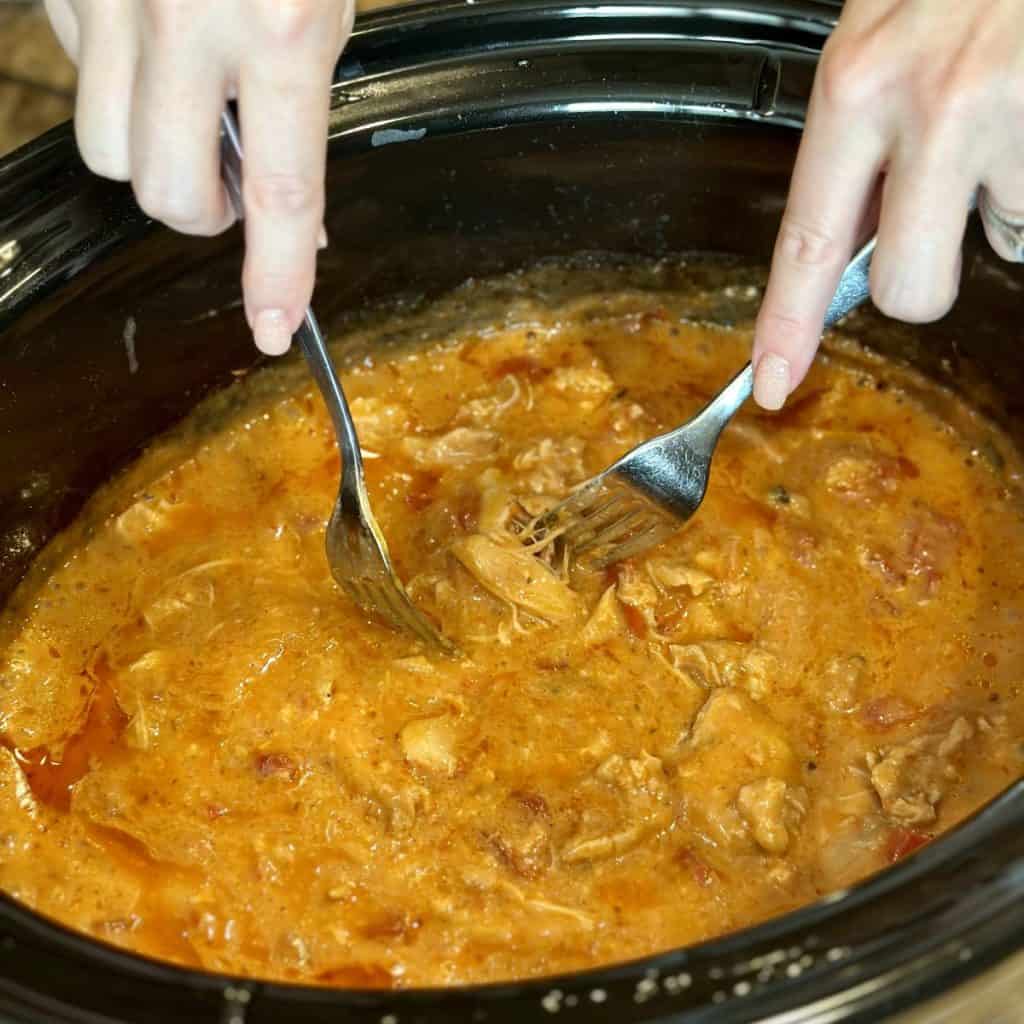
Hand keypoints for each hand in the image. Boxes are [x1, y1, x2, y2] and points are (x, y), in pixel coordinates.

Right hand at [45, 0, 353, 354]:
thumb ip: (309, 90)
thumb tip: (297, 203)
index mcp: (281, 25)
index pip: (281, 195)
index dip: (277, 277)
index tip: (272, 328)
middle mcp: (185, 18)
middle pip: (166, 193)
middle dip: (200, 208)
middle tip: (233, 177)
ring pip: (105, 147)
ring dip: (148, 153)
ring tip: (185, 110)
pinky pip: (71, 68)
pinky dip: (109, 79)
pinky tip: (144, 40)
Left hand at [752, 0, 1023, 409]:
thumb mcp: (877, 37)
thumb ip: (858, 138)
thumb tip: (852, 234)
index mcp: (860, 87)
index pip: (805, 241)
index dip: (787, 325)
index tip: (773, 381)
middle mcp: (936, 110)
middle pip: (909, 288)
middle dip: (923, 276)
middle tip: (939, 214)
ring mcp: (1011, 123)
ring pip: (1003, 238)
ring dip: (1003, 199)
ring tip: (1006, 114)